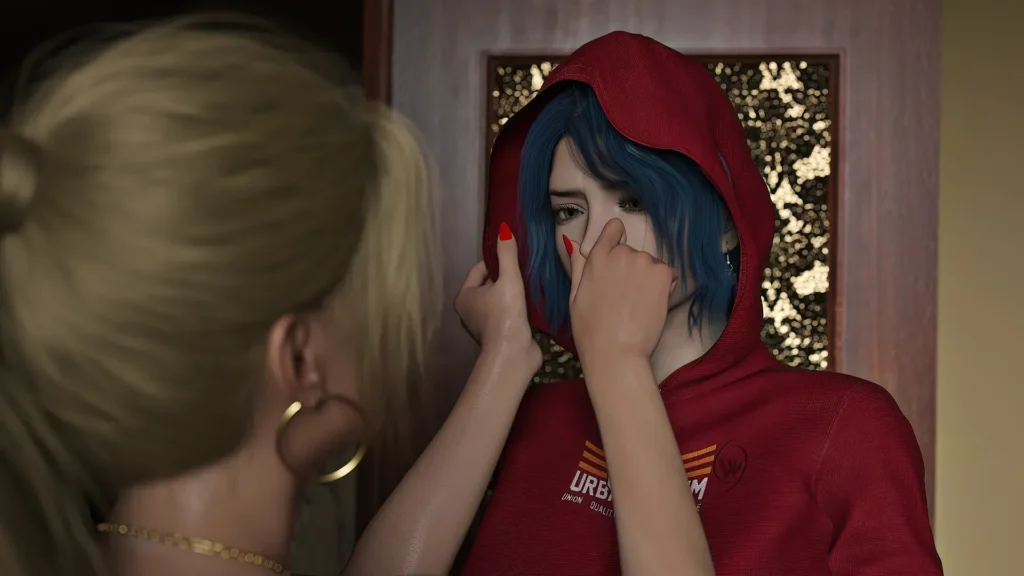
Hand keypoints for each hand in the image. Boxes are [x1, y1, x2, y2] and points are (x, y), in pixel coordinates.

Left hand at [455, 222, 540, 367]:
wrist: (512, 354)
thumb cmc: (505, 314)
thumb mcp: (508, 279)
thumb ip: (507, 255)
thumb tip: (504, 229)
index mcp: (464, 296)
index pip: (479, 269)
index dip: (496, 261)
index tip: (514, 258)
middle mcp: (469, 311)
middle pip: (488, 285)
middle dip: (504, 278)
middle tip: (523, 272)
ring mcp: (482, 325)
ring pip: (498, 300)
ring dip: (511, 293)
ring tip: (528, 286)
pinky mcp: (497, 335)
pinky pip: (506, 313)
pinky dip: (515, 308)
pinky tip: (529, 305)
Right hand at [565, 218, 676, 362]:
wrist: (616, 351)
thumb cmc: (591, 330)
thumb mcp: (575, 296)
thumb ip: (578, 267)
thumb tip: (574, 244)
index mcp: (597, 257)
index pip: (614, 229)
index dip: (617, 240)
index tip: (618, 258)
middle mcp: (621, 253)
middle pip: (633, 252)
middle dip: (632, 269)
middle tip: (625, 297)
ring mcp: (644, 262)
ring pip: (651, 265)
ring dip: (648, 279)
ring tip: (637, 305)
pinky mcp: (662, 274)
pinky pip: (668, 274)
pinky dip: (664, 287)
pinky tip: (651, 305)